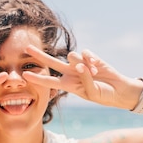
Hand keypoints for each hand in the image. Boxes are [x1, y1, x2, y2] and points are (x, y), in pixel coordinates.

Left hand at [22, 46, 138, 107]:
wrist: (119, 90)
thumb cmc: (104, 95)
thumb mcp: (92, 92)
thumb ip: (84, 79)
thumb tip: (80, 65)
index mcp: (68, 85)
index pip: (49, 81)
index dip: (37, 78)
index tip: (24, 75)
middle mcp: (71, 73)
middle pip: (51, 62)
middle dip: (39, 55)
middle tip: (26, 48)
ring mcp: (80, 64)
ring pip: (71, 56)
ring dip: (81, 63)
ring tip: (94, 72)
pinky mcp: (90, 57)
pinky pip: (84, 53)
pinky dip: (90, 58)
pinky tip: (97, 65)